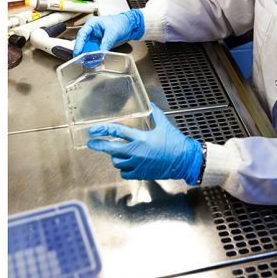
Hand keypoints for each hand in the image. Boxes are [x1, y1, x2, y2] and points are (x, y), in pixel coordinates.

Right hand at [73, 9, 145, 55]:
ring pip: (87, 47)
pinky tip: (94, 60)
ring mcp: (95, 37)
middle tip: (80, 59)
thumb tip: (101, 53)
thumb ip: (106, 43)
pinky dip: (93, 55)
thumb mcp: (112, 33)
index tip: (78, 52)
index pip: (82, 34)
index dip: (79, 44)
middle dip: (82, 51)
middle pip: (83, 42)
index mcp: (92, 24)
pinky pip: (94, 50)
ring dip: (88, 54)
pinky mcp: (99, 43)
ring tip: (87, 61)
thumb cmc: (121, 22)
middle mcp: (91, 31)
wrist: (130, 25)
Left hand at [86, 104, 202, 184]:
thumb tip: (150, 103)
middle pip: (111, 149)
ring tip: (118, 153)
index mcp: (141, 138)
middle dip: (98, 145)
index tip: (94, 131)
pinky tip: (127, 164)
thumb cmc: (176, 143)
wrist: (185, 160)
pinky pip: (124, 173)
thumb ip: (155, 113)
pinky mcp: (141, 174)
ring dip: (115, 157)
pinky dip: (123, 169)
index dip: (103, 130)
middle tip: (91, 143)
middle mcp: (136, 152)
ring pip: (117, 162)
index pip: (116, 132)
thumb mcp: (164, 125)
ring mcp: (137, 164)